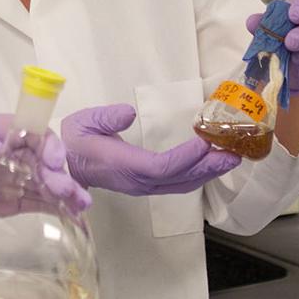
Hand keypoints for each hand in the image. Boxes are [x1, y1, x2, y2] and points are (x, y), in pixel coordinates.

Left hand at [0, 115, 88, 213]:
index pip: (29, 130)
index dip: (46, 141)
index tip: (51, 159)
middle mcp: (8, 152)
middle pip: (44, 155)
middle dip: (58, 169)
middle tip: (63, 188)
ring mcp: (12, 178)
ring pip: (47, 179)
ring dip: (66, 188)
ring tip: (79, 203)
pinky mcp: (10, 202)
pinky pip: (39, 201)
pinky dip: (59, 206)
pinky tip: (75, 214)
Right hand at [62, 104, 238, 195]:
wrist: (64, 166)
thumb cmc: (73, 141)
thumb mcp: (83, 122)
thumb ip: (106, 118)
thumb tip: (128, 112)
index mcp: (122, 165)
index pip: (161, 166)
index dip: (185, 157)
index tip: (206, 142)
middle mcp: (137, 181)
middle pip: (179, 179)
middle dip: (208, 167)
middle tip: (234, 153)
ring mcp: (142, 186)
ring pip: (181, 184)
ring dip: (207, 172)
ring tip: (230, 158)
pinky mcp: (145, 186)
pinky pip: (176, 184)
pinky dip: (196, 174)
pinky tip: (209, 165)